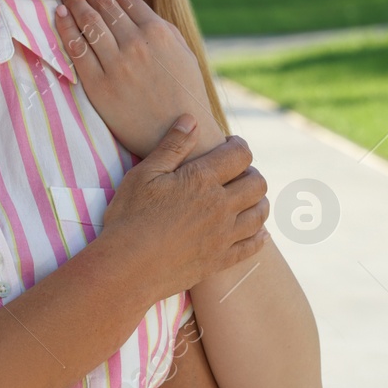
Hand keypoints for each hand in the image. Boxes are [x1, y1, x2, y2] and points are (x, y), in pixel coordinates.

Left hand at [55, 0, 216, 156]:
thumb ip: (162, 29)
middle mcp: (135, 44)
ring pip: (88, 24)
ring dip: (75, 5)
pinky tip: (60, 17)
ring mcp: (115, 65)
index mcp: (159, 33)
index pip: (126, 1)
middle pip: (104, 8)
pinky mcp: (98, 85)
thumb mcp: (184, 54)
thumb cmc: (184, 94)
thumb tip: (135, 7)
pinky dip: (65, 28)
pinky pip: (76, 50)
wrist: (178, 136)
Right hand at [99, 119, 270, 303]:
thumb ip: (172, 146)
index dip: (238, 145)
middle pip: (257, 183)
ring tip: (245, 198)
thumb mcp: (144, 174)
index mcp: (202, 180)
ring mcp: (223, 235)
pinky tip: (258, 232)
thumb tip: (191, 120)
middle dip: (251, 172)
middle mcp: (220, 206)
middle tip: (237, 172)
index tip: (228, 145)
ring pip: (260, 213)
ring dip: (258, 201)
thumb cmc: (130, 217)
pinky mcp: (220, 260)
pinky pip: (253, 246)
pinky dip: (260, 236)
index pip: (240, 155)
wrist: (127, 268)